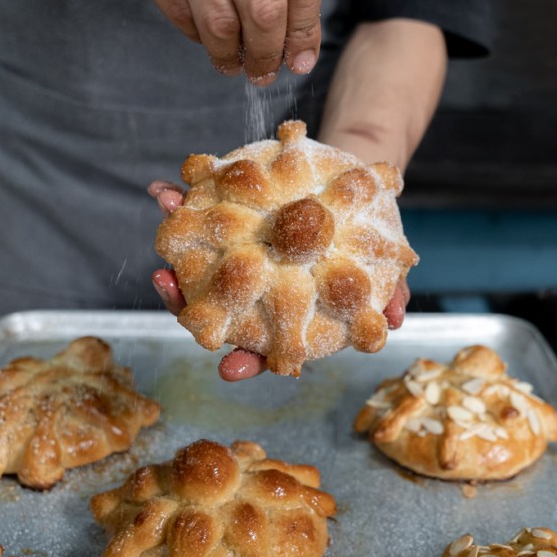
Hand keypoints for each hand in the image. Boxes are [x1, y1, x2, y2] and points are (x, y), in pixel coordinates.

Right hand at [140, 0, 323, 83]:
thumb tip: (302, 52)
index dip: (302, 33)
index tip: (299, 60)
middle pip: (264, 12)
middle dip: (265, 53)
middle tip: (263, 72)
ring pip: (218, 22)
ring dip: (228, 54)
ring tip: (233, 65)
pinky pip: (178, 10)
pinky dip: (193, 33)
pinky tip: (205, 38)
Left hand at [148, 180, 410, 380]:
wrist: (352, 191)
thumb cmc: (365, 243)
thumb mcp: (384, 269)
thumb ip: (388, 295)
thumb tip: (394, 320)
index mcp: (283, 314)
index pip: (261, 348)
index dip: (245, 361)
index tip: (229, 368)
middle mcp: (253, 292)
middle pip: (214, 307)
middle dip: (184, 299)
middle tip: (168, 283)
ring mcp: (235, 259)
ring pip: (196, 263)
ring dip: (176, 238)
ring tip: (167, 214)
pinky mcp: (226, 222)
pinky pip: (196, 217)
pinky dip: (178, 202)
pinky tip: (162, 188)